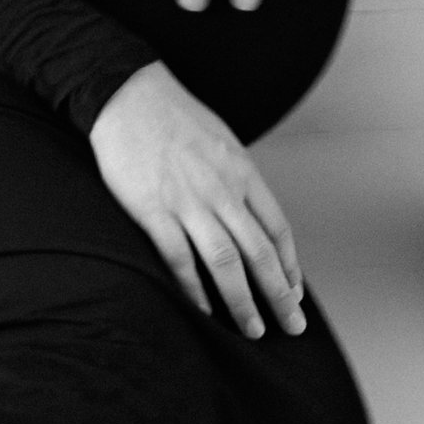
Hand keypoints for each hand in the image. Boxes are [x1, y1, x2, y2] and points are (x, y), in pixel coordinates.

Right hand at [88, 63, 307, 337]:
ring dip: (242, 301)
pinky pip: (179, 258)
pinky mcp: (154, 210)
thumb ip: (237, 179)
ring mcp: (188, 201)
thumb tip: (251, 214)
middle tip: (292, 327)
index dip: (289, 266)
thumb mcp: (222, 142)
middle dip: (279, 295)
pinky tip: (203, 310)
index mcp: (242, 172)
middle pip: (259, 253)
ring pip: (225, 262)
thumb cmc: (174, 117)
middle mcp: (222, 190)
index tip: (295, 293)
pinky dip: (194, 288)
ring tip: (252, 330)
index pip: (276, 229)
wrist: (127, 94)